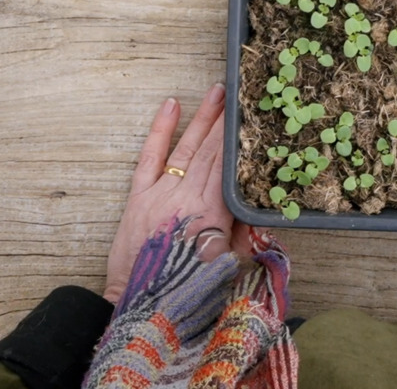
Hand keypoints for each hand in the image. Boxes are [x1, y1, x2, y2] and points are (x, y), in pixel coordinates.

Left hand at [103, 84, 234, 303]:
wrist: (143, 305)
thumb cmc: (189, 290)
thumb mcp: (227, 264)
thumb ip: (243, 235)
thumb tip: (257, 213)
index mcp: (214, 214)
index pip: (229, 167)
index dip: (239, 140)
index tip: (252, 116)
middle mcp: (188, 197)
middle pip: (212, 151)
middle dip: (226, 121)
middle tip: (240, 93)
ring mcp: (162, 193)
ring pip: (188, 148)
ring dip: (204, 118)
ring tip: (218, 92)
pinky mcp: (139, 196)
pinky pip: (151, 156)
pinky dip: (161, 130)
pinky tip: (172, 105)